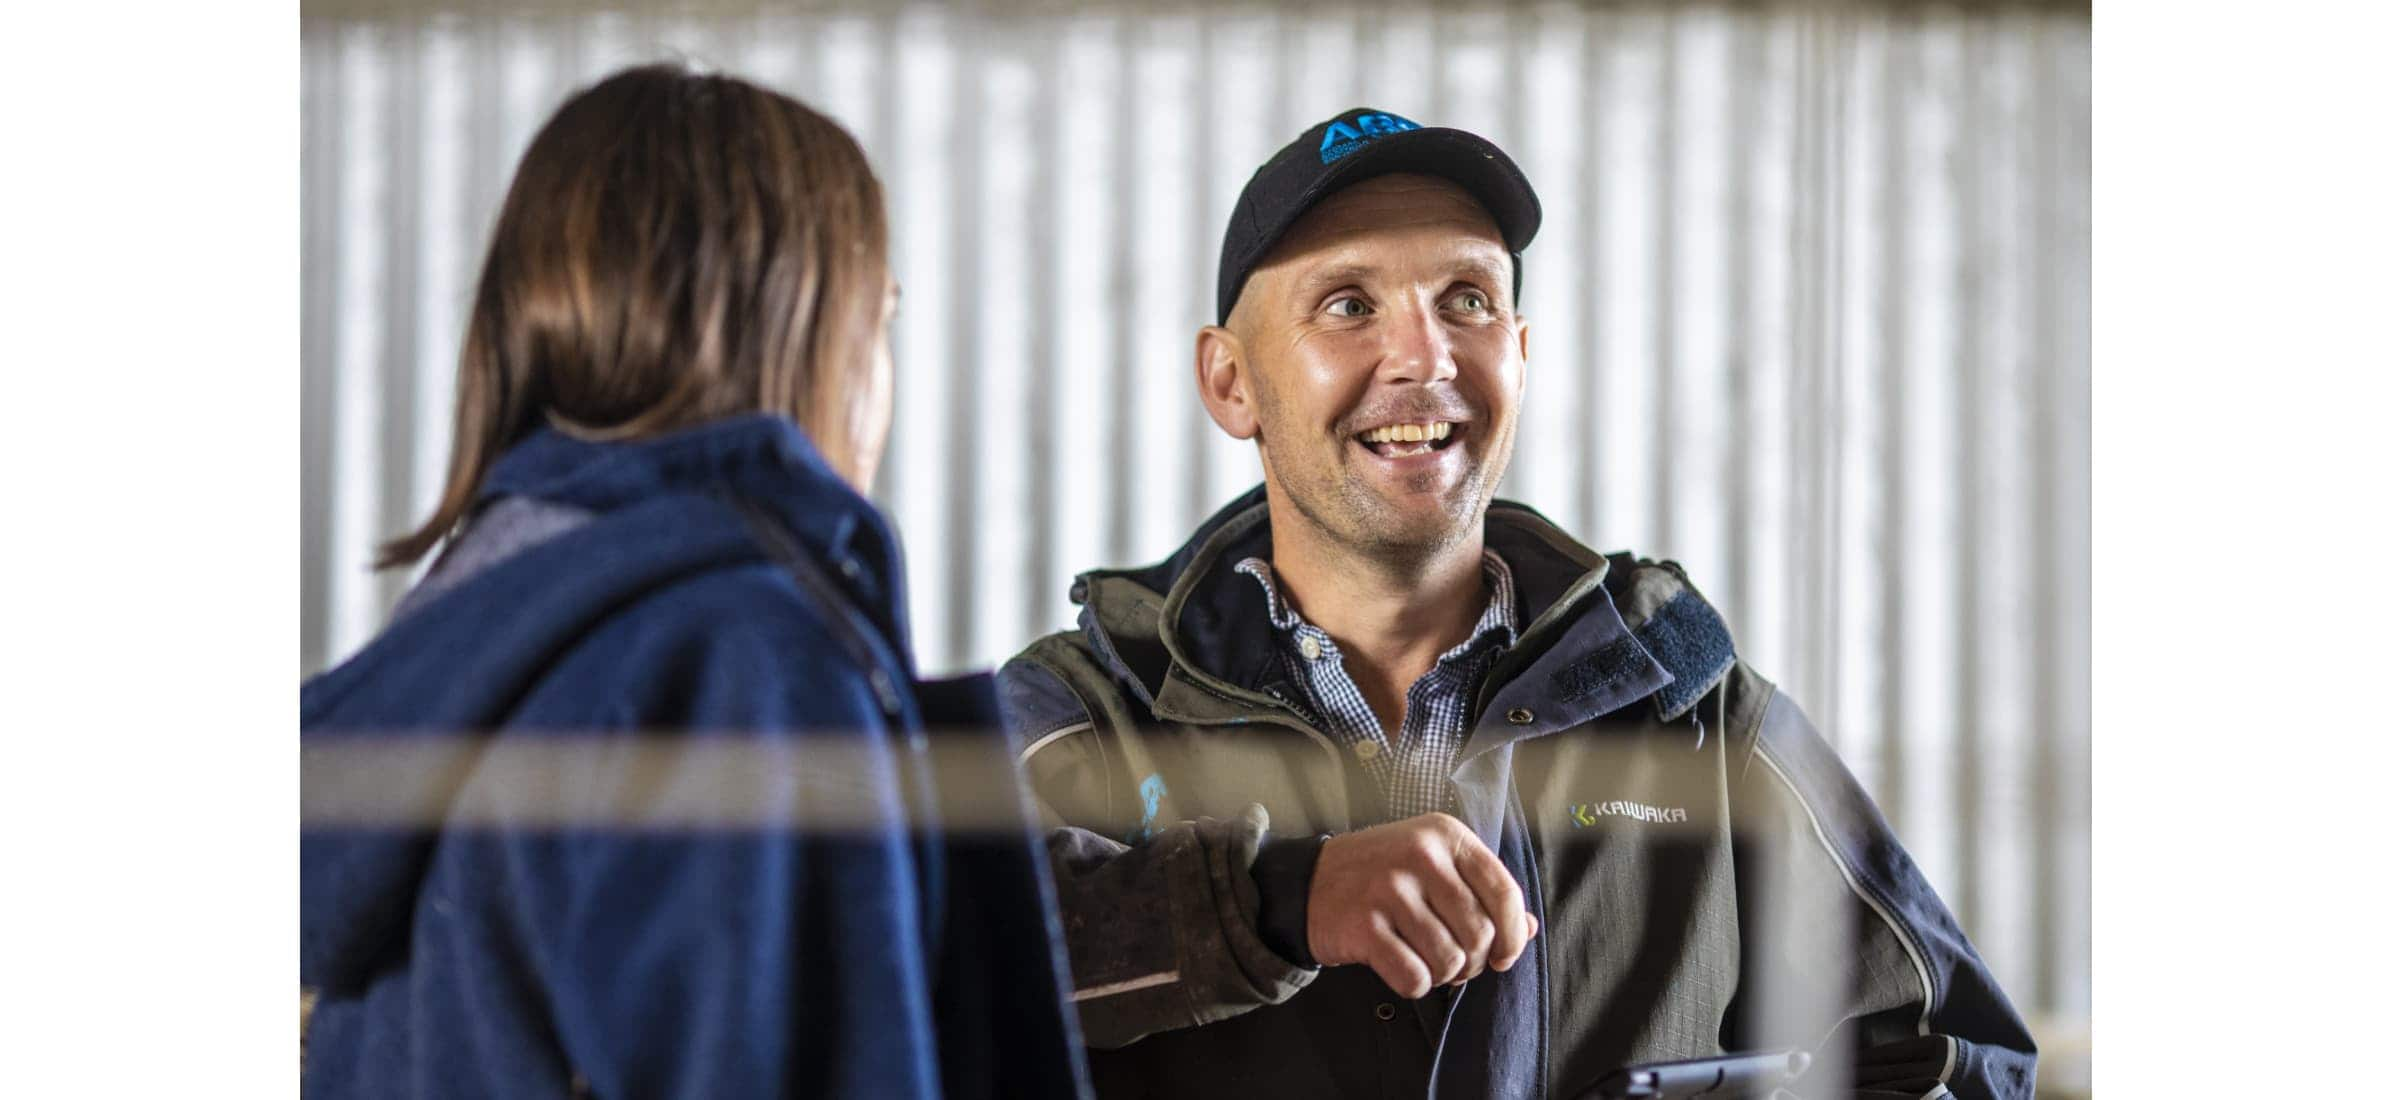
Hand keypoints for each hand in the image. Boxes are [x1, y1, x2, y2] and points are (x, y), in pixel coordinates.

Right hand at [1304, 812, 1539, 998]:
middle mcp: (1420, 854)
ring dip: (1443, 975)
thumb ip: (1482, 893)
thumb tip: (1529, 930)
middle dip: (1474, 962)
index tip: (1505, 956)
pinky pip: (1414, 977)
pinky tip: (1402, 967)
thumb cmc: (1383, 876)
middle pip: (1480, 933)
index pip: (1504, 892)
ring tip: (1426, 962)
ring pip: (1449, 959)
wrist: (1308, 882)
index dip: (1513, 935)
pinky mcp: (1364, 925)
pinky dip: (1414, 984)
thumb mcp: (1435, 865)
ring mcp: (1390, 888)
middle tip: (1455, 962)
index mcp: (1445, 834)